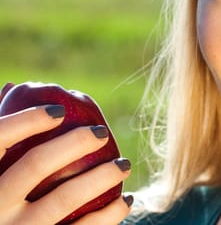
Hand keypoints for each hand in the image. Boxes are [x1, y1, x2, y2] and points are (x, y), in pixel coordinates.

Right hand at [0, 104, 131, 223]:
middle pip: (36, 164)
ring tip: (123, 164)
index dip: (28, 120)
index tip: (59, 111)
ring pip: (65, 197)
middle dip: (74, 142)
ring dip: (102, 176)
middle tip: (102, 133)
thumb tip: (14, 91)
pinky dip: (109, 214)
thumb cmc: (3, 200)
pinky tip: (126, 200)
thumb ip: (4, 140)